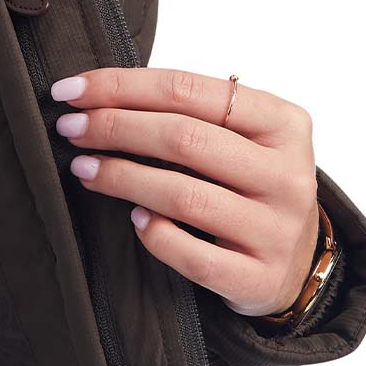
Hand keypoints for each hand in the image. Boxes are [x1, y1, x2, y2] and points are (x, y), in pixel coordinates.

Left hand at [50, 68, 320, 317]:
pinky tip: (132, 220)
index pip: (189, 90)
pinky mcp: (258, 278)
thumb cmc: (250, 193)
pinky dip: (156, 236)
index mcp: (284, 124)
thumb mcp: (242, 143)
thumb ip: (191, 117)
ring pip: (184, 196)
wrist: (296, 266)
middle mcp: (286, 174)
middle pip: (184, 138)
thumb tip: (99, 99)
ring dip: (121, 178)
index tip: (69, 90)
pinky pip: (193, 256)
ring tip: (83, 169)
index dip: (121, 87)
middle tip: (69, 128)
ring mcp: (275, 230)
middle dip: (113, 127)